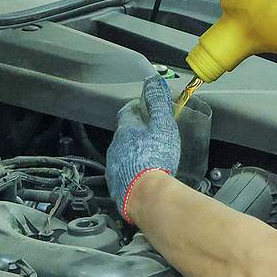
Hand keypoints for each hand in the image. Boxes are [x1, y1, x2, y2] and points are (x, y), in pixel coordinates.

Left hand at [106, 75, 179, 222]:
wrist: (145, 195)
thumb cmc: (155, 157)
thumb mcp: (162, 125)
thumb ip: (158, 103)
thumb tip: (154, 81)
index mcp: (126, 129)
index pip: (127, 112)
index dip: (137, 110)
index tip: (146, 110)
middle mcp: (115, 146)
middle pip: (125, 135)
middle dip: (136, 134)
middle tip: (152, 136)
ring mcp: (113, 167)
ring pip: (123, 155)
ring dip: (134, 154)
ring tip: (150, 158)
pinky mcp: (116, 185)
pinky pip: (123, 174)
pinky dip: (132, 172)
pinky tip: (143, 178)